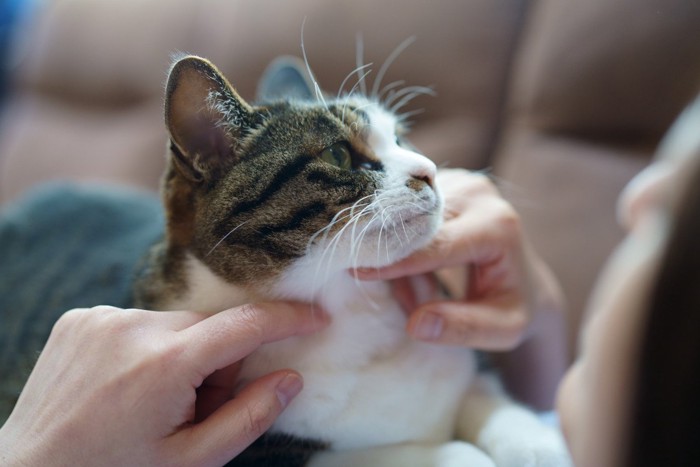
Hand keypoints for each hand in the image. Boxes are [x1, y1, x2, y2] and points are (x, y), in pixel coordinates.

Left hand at [0, 303, 327, 465]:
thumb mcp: (191, 462)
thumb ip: (247, 418)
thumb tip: (291, 378)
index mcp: (165, 365)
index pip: (246, 324)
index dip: (289, 317)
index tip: (318, 316)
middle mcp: (133, 327)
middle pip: (209, 328)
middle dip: (218, 360)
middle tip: (197, 406)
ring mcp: (101, 318)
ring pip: (174, 324)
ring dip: (181, 353)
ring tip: (153, 400)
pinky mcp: (80, 317)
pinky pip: (138, 322)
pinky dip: (147, 346)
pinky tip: (126, 383)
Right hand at [355, 168, 563, 350]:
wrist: (524, 277)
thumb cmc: (512, 307)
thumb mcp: (503, 330)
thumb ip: (463, 328)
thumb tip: (417, 325)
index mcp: (498, 226)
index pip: (436, 243)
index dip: (397, 259)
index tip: (358, 271)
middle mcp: (479, 193)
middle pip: (414, 221)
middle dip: (393, 257)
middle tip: (387, 293)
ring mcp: (459, 181)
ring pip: (405, 213)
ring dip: (396, 251)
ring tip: (414, 293)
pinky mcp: (442, 181)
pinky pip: (404, 207)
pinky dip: (399, 240)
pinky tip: (413, 269)